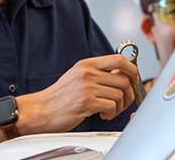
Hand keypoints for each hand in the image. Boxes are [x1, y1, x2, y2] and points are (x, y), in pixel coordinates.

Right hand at [17, 55, 138, 133]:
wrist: (40, 110)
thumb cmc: (59, 96)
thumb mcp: (78, 76)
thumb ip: (98, 73)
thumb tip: (123, 75)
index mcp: (87, 64)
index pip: (119, 59)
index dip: (132, 69)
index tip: (134, 79)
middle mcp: (88, 73)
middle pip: (124, 80)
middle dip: (129, 94)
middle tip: (122, 102)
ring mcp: (87, 87)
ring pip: (120, 94)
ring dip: (118, 106)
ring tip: (108, 110)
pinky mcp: (86, 103)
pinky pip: (111, 106)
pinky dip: (111, 113)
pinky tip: (102, 114)